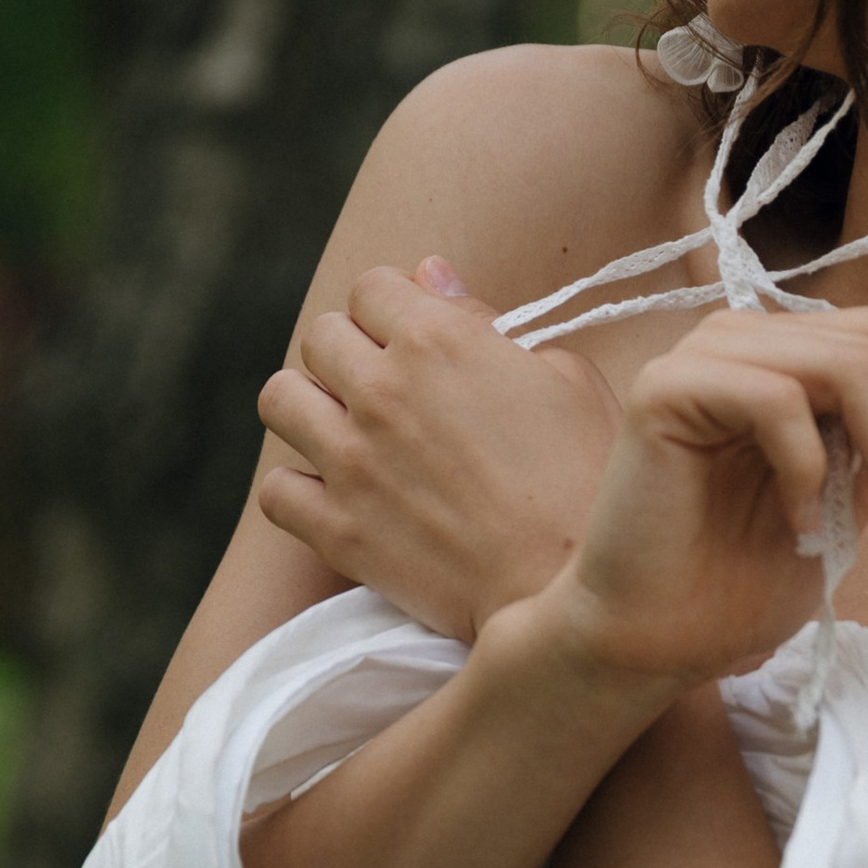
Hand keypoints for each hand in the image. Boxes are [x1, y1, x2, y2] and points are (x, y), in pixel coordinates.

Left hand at [257, 260, 620, 638]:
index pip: (372, 287)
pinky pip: (276, 490)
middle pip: (320, 335)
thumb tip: (430, 276)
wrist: (575, 591)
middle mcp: (381, 391)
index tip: (414, 337)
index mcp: (438, 339)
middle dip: (352, 351)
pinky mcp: (337, 530)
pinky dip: (299, 489)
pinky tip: (338, 494)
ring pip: (279, 399)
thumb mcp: (564, 376)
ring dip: (309, 407)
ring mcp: (351, 462)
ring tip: (348, 432)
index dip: (395, 308)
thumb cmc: (590, 478)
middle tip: (390, 388)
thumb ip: (484, 319)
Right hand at [547, 292, 867, 687]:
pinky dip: (809, 471)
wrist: (659, 637)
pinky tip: (799, 527)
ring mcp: (708, 354)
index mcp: (799, 352)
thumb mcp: (852, 495)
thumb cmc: (745, 576)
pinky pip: (777, 401)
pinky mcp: (667, 389)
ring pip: (851, 367)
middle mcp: (756, 336)